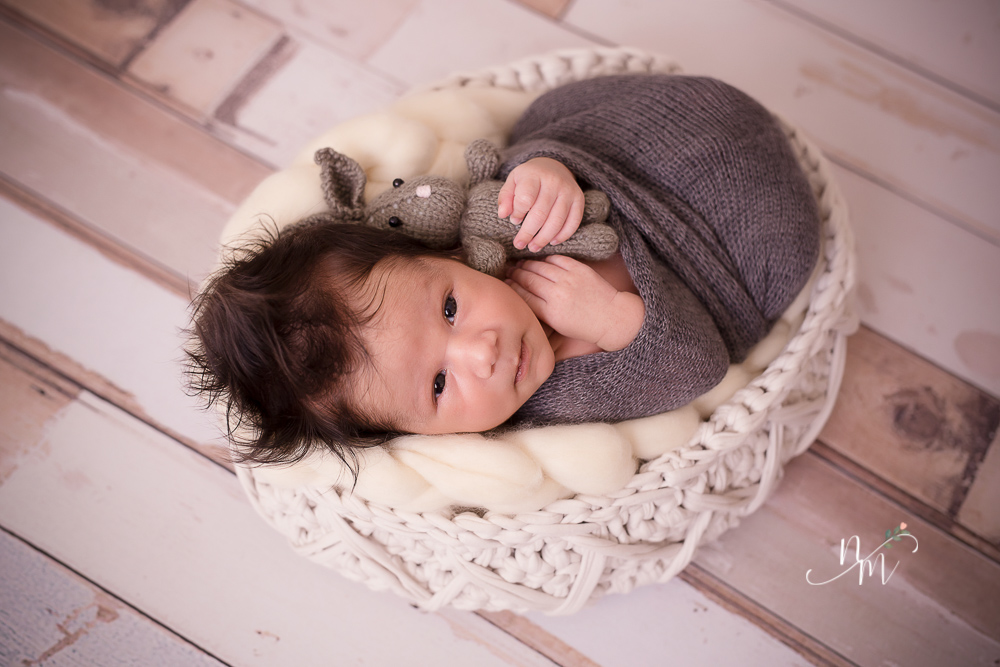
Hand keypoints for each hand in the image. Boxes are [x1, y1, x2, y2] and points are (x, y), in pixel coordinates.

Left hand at [497, 158, 584, 251]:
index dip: (518, 213)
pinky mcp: (579, 199)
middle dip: (528, 233)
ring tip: (533, 247)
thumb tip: (503, 215)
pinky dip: (563, 235)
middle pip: (540, 213)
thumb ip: (505, 197)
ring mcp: (568, 191)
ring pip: (556, 221)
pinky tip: (552, 242)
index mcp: (534, 174)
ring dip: (544, 238)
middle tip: (520, 244)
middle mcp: (553, 182)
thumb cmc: (529, 178)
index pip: (525, 198)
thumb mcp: (513, 181)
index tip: (513, 220)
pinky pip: (573, 222)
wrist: (554, 166)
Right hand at [506, 256, 643, 350]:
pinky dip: (545, 259)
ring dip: (527, 264)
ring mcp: (569, 279)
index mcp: (550, 312)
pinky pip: (556, 259)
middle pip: (528, 279)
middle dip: (515, 273)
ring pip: (540, 266)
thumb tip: (520, 296)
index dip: (510, 287)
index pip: (522, 295)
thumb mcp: (557, 325)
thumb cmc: (582, 326)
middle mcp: (558, 294)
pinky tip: (540, 261)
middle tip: (507, 270)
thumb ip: (538, 312)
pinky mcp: (579, 269)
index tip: (504, 283)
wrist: (611, 317)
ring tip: (519, 264)